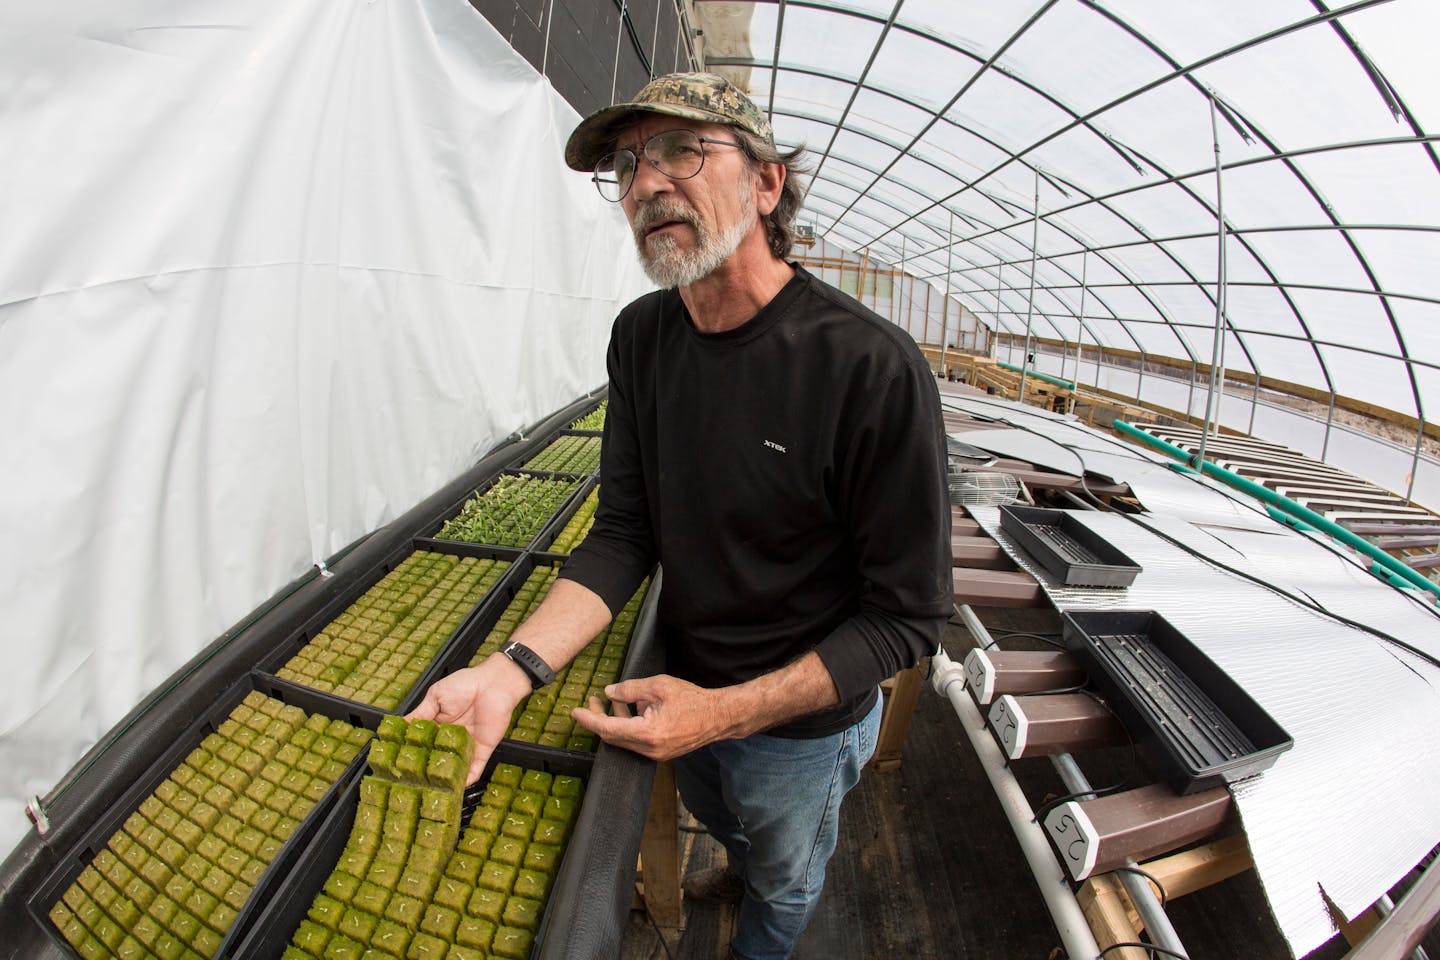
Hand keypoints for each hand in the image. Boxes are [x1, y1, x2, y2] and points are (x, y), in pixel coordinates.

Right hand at [407, 654, 532, 784]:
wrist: (493, 682)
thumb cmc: (465, 684)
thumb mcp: (436, 697)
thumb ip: (420, 714)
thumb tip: (400, 726)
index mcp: (439, 726)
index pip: (424, 744)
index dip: (414, 754)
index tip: (400, 766)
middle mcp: (451, 739)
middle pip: (437, 759)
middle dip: (427, 771)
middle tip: (413, 784)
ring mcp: (466, 746)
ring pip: (454, 767)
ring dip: (445, 779)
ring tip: (432, 792)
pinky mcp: (482, 750)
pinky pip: (475, 769)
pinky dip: (467, 779)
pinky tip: (456, 789)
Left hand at [571, 674, 734, 760]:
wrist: (718, 717)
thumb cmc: (693, 700)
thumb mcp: (660, 686)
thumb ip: (631, 689)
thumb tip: (610, 693)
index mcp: (647, 733)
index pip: (608, 729)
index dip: (589, 720)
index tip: (575, 712)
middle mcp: (649, 749)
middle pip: (613, 736)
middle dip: (600, 718)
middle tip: (593, 700)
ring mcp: (655, 754)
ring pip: (624, 739)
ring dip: (616, 720)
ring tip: (617, 700)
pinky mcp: (661, 753)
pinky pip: (636, 741)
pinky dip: (630, 726)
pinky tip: (635, 709)